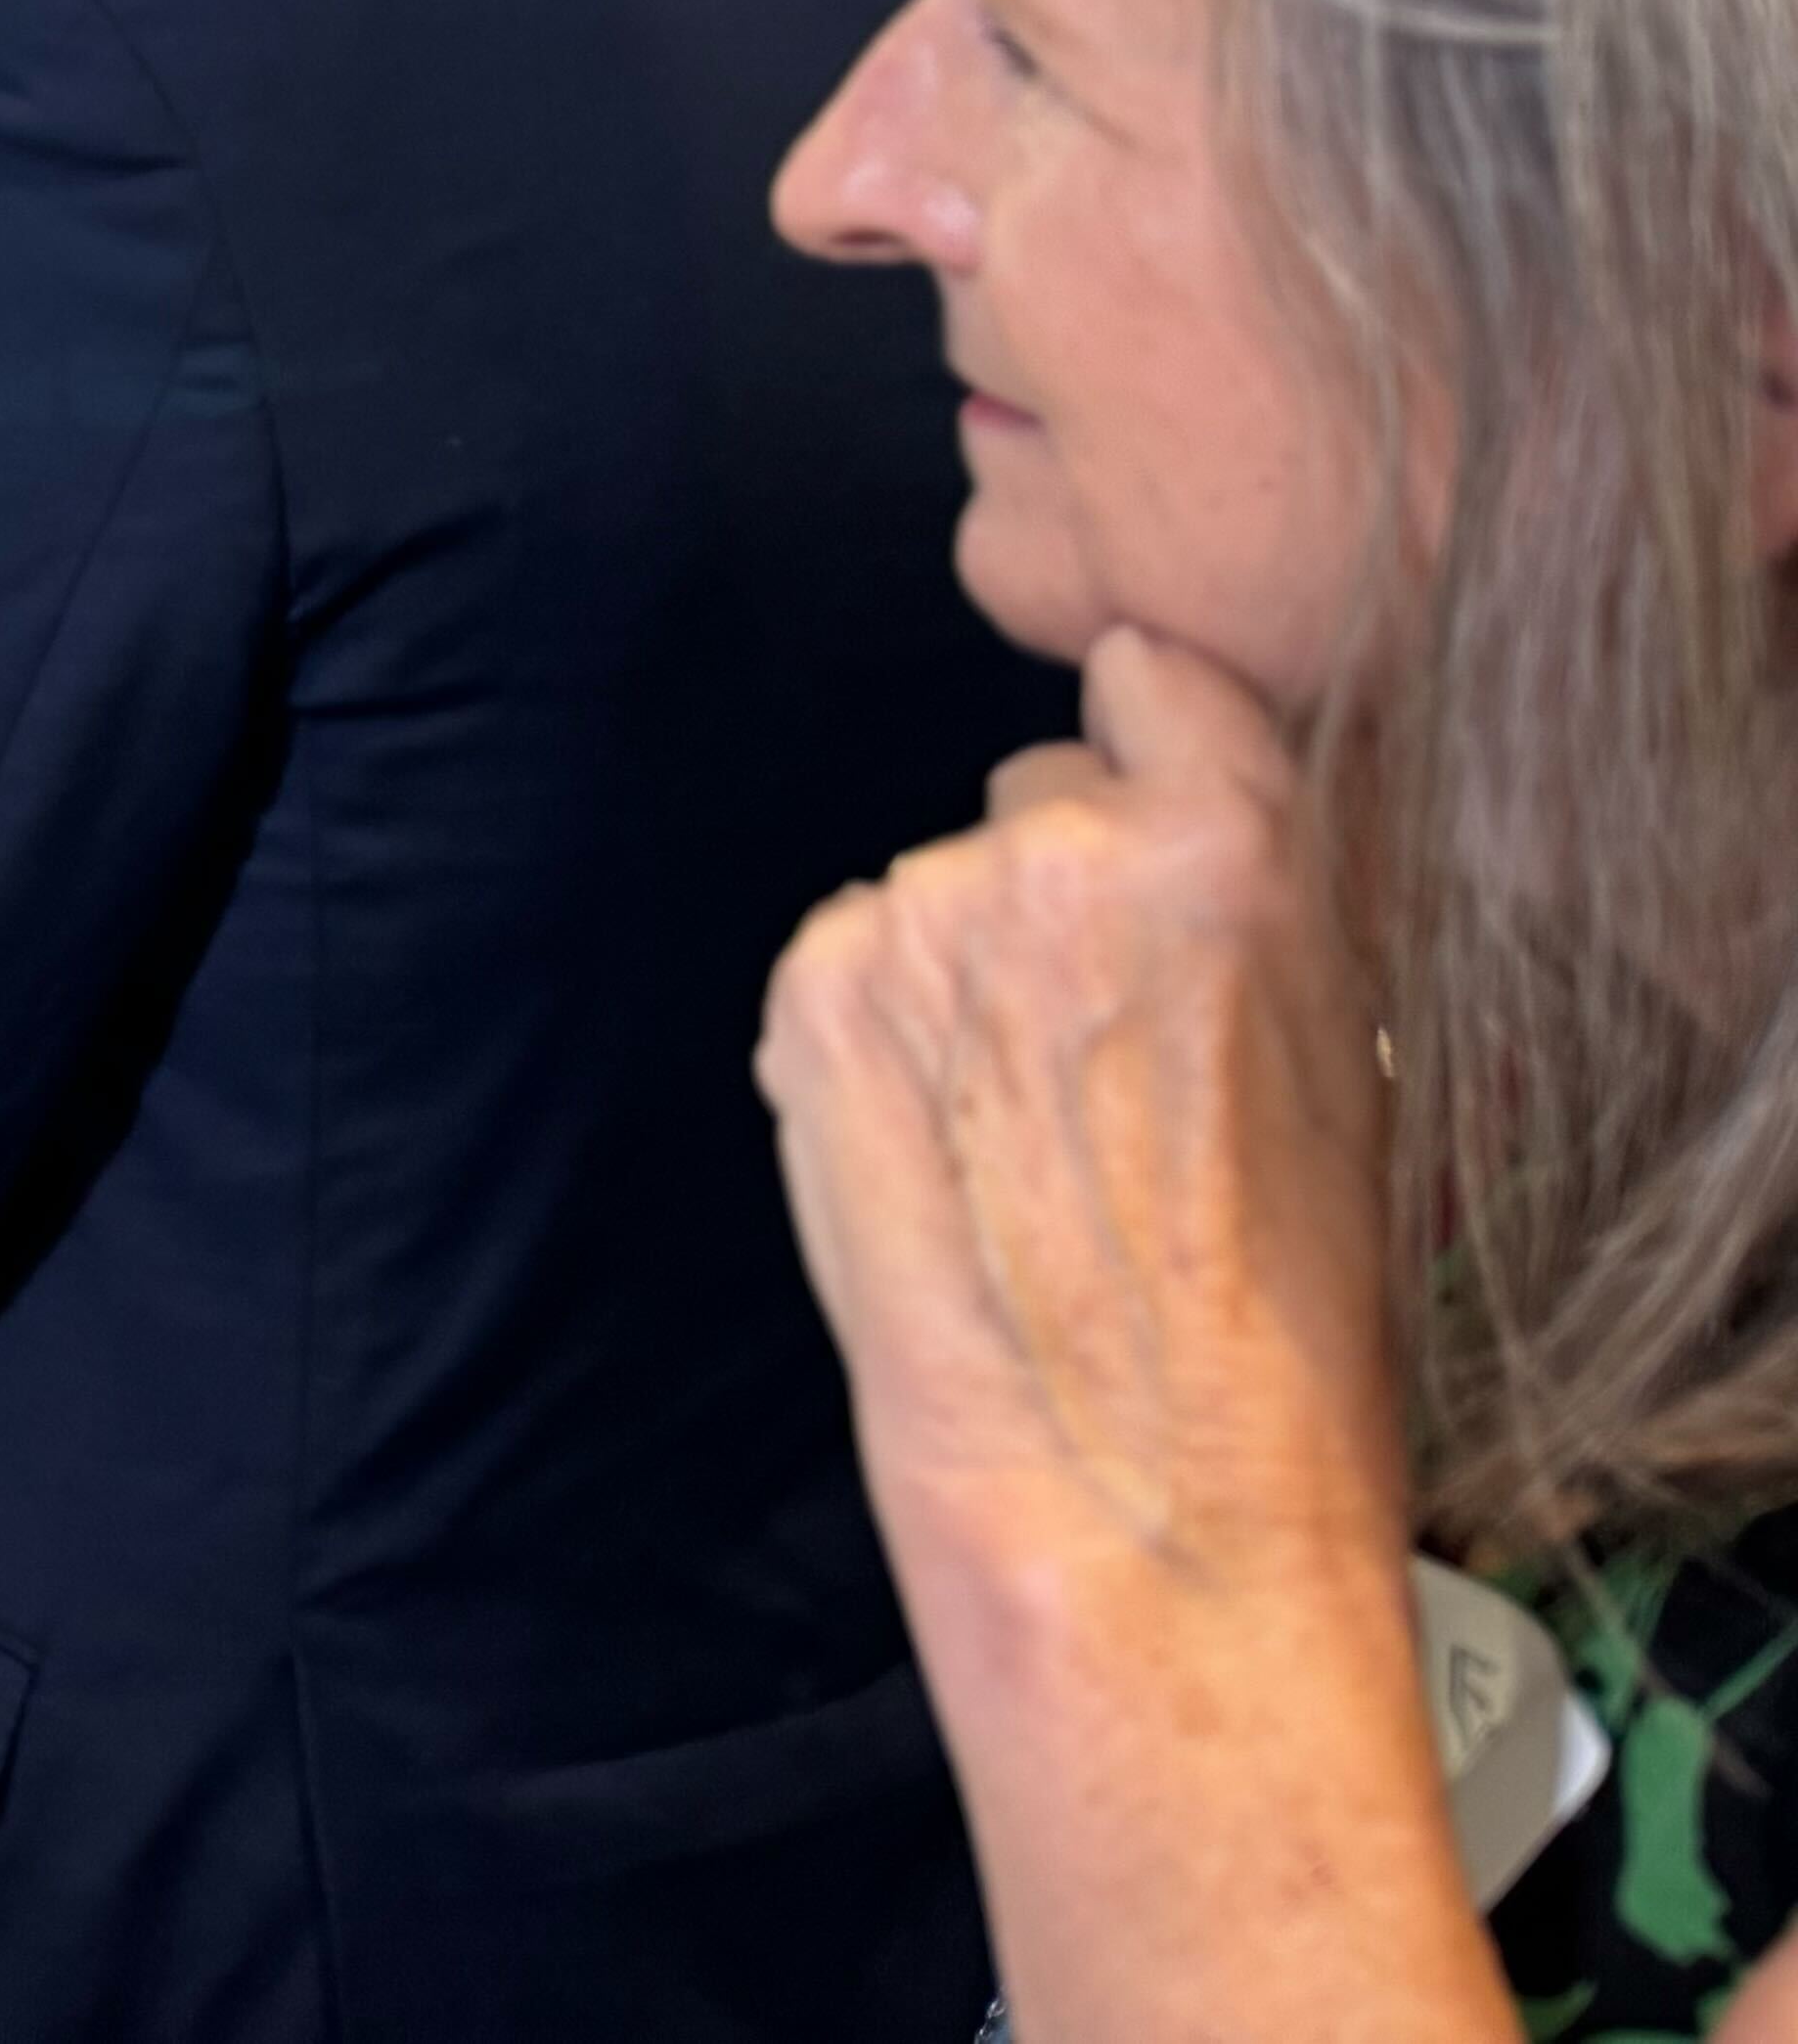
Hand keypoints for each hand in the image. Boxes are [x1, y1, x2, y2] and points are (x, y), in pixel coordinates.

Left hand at [758, 631, 1399, 1671]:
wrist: (1142, 1488)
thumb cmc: (1278, 1320)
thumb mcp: (1345, 1063)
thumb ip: (1256, 909)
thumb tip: (1196, 820)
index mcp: (1230, 848)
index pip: (1150, 675)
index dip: (1146, 747)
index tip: (1147, 814)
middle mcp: (1059, 854)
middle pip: (1032, 797)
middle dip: (1055, 895)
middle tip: (1096, 1059)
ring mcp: (922, 919)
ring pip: (935, 895)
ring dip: (960, 982)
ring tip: (1018, 1142)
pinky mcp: (816, 994)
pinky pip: (847, 967)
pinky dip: (873, 1040)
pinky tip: (937, 1156)